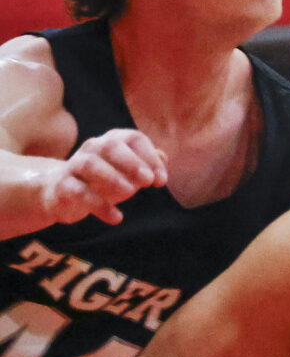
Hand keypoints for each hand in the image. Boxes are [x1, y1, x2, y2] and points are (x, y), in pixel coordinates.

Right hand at [42, 128, 167, 224]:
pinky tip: (117, 218)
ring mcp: (75, 165)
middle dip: (132, 162)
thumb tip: (163, 158)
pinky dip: (98, 205)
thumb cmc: (102, 180)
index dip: (150, 157)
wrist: (60, 191)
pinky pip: (79, 192)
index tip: (162, 180)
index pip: (133, 138)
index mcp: (112, 142)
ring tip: (130, 192)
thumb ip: (147, 164)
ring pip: (90, 164)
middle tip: (148, 181)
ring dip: (112, 177)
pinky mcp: (63, 186)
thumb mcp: (127, 173)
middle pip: (111, 146)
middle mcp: (92, 149)